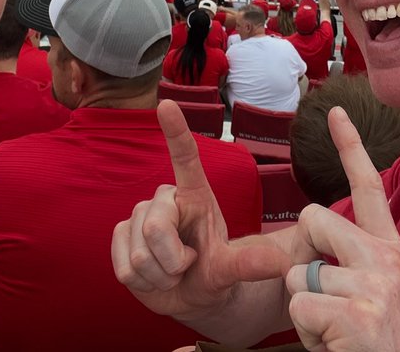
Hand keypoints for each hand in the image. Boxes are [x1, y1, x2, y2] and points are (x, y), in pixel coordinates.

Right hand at [112, 100, 289, 322]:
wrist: (190, 295)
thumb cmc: (212, 271)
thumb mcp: (232, 269)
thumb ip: (250, 264)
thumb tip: (281, 264)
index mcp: (195, 195)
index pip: (185, 158)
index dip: (175, 131)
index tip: (166, 104)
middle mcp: (164, 199)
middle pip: (156, 227)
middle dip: (174, 260)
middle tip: (187, 266)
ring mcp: (139, 217)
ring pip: (141, 253)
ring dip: (161, 275)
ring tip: (173, 273)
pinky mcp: (119, 237)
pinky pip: (125, 267)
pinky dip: (144, 283)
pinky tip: (154, 278)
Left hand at [283, 107, 399, 351]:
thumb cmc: (378, 343)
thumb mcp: (378, 291)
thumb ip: (354, 257)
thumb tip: (315, 232)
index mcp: (392, 249)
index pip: (368, 187)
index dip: (350, 147)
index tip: (334, 112)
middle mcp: (388, 259)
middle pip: (312, 219)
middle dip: (304, 259)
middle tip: (331, 301)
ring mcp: (375, 285)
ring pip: (298, 275)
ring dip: (306, 311)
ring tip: (338, 331)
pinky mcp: (357, 314)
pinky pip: (299, 308)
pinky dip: (308, 334)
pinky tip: (336, 344)